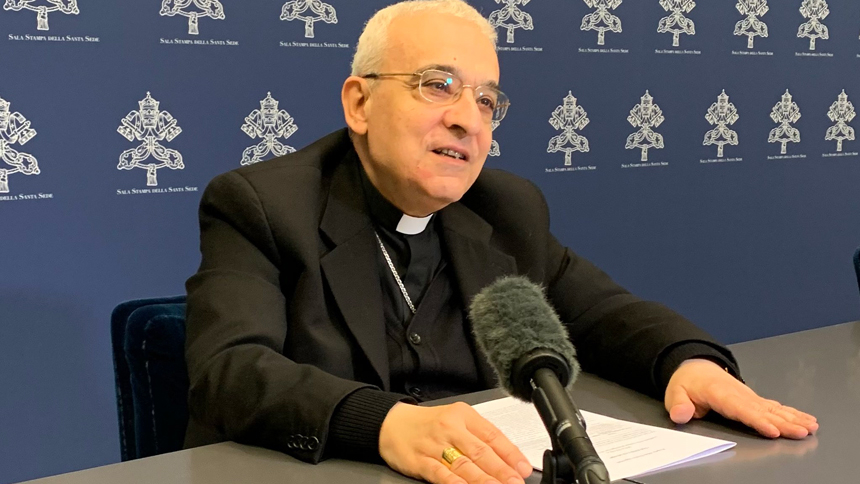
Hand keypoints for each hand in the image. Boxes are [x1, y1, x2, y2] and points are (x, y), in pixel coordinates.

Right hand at [379, 402, 532, 483]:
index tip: (523, 468)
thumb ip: (478, 436)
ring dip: (483, 479)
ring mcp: (434, 445)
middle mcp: (450, 428)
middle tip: (515, 482)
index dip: (510, 453)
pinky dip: (455, 483)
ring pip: (463, 464)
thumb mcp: (455, 420)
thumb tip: (506, 458)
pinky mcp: (420, 460)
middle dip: (501, 470)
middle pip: (480, 451)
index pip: (492, 435)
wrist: (391, 422)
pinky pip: (440, 474)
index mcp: (463, 415)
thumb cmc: (428, 423)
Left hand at [664, 358, 818, 438]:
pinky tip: (805, 420)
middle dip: (783, 422)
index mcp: (719, 393)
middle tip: (801, 432)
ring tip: (810, 427)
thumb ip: (678, 404)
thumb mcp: (675, 392)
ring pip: (773, 408)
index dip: (757, 420)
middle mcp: (739, 394)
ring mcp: (749, 396)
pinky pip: (775, 407)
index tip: (772, 430)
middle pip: (763, 410)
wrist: (695, 367)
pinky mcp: (754, 399)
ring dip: (793, 418)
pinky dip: (791, 413)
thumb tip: (680, 415)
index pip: (740, 409)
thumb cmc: (687, 383)